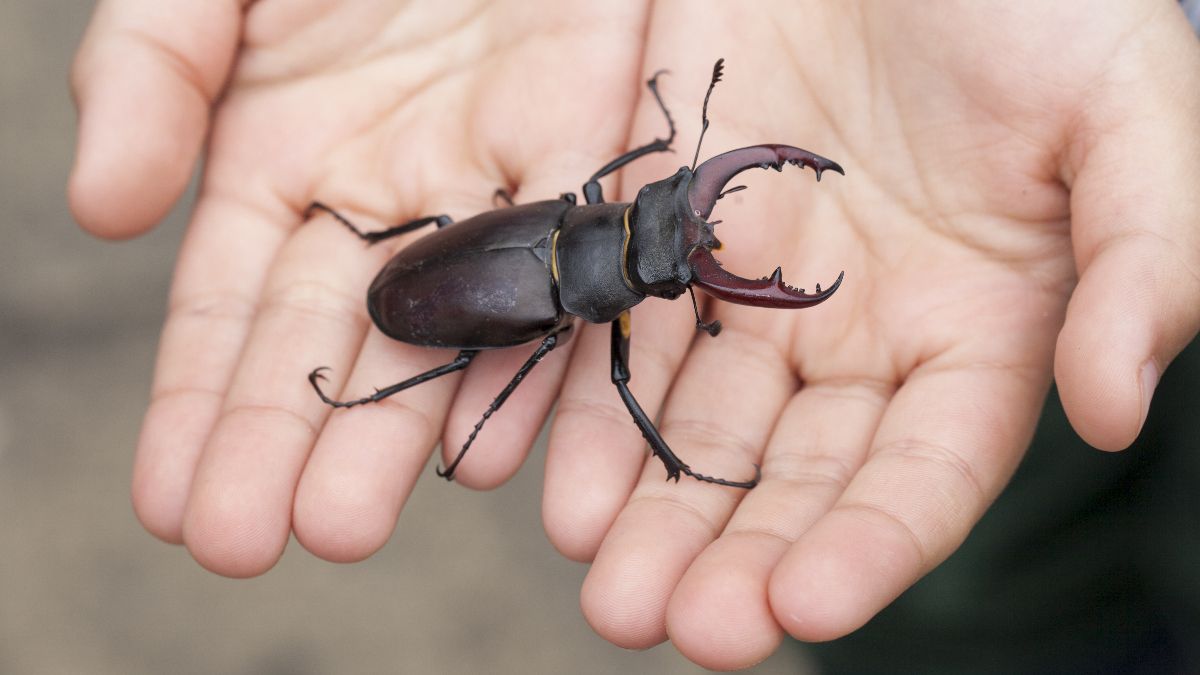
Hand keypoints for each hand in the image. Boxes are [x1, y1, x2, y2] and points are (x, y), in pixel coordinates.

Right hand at [69, 0, 652, 574]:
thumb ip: (146, 76)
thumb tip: (101, 209)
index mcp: (282, 167)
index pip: (232, 314)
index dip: (198, 407)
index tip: (174, 504)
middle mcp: (386, 201)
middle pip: (336, 345)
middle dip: (291, 445)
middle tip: (257, 543)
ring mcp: (489, 185)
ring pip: (452, 330)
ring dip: (405, 430)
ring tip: (350, 524)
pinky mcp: (587, 149)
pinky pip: (566, 261)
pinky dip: (538, 346)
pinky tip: (498, 440)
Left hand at [544, 2, 1199, 668]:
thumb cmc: (1040, 0)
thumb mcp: (1127, 110)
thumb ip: (1145, 260)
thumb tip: (1116, 411)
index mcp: (974, 329)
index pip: (924, 472)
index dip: (871, 545)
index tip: (805, 606)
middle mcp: (856, 331)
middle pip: (794, 474)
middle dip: (735, 555)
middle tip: (675, 627)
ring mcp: (751, 281)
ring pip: (697, 421)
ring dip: (650, 507)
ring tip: (601, 587)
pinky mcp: (666, 223)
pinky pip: (622, 325)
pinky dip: (589, 402)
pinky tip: (558, 481)